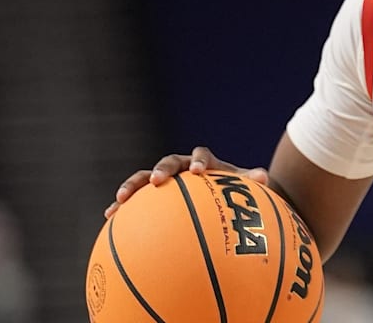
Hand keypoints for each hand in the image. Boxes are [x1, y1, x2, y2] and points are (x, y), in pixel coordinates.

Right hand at [103, 146, 268, 218]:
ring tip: (118, 201)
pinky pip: (134, 200)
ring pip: (144, 178)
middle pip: (168, 161)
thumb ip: (252, 182)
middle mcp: (182, 167)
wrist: (221, 198)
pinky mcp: (152, 196)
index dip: (199, 160)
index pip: (201, 155)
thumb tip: (264, 176)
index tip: (199, 171)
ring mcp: (165, 180)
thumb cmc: (234, 194)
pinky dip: (122, 206)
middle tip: (157, 181)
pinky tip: (108, 218)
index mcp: (204, 163)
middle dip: (161, 169)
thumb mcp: (245, 190)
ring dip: (131, 186)